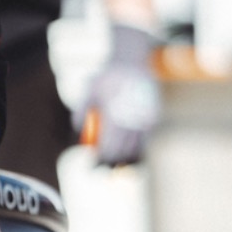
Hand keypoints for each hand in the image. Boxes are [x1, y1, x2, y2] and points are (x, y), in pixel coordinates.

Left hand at [81, 22, 161, 165]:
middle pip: (123, 152)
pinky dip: (139, 150)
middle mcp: (133, 119)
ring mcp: (146, 119)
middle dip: (111, 163)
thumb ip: (82, 108)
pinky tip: (130, 156)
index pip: (109, 146)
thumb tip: (77, 128)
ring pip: (137, 149)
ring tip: (115, 166)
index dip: (101, 159)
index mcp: (117, 114)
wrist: (133, 61)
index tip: (93, 166)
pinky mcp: (154, 118)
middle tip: (102, 169)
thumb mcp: (90, 87)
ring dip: (126, 160)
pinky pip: (147, 140)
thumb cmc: (108, 76)